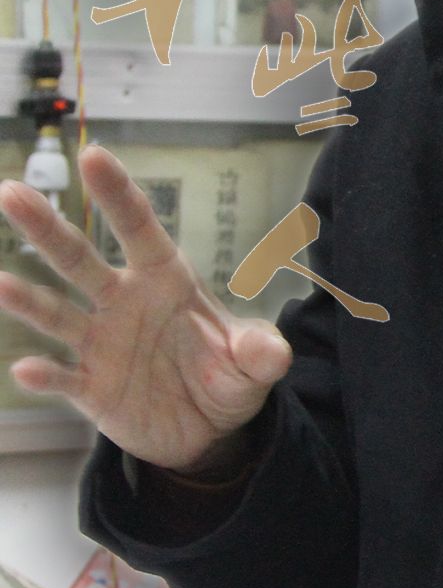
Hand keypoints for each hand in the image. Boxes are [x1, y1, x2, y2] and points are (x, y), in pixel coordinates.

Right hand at [0, 143, 292, 471]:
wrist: (208, 431)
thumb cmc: (228, 377)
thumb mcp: (254, 366)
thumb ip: (260, 354)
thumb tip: (271, 351)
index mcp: (165, 279)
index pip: (139, 228)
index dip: (117, 194)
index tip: (92, 156)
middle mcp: (124, 302)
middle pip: (79, 259)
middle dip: (46, 228)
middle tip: (11, 193)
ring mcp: (102, 343)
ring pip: (57, 313)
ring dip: (27, 299)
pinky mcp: (91, 387)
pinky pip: (63, 377)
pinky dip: (45, 375)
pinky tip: (25, 371)